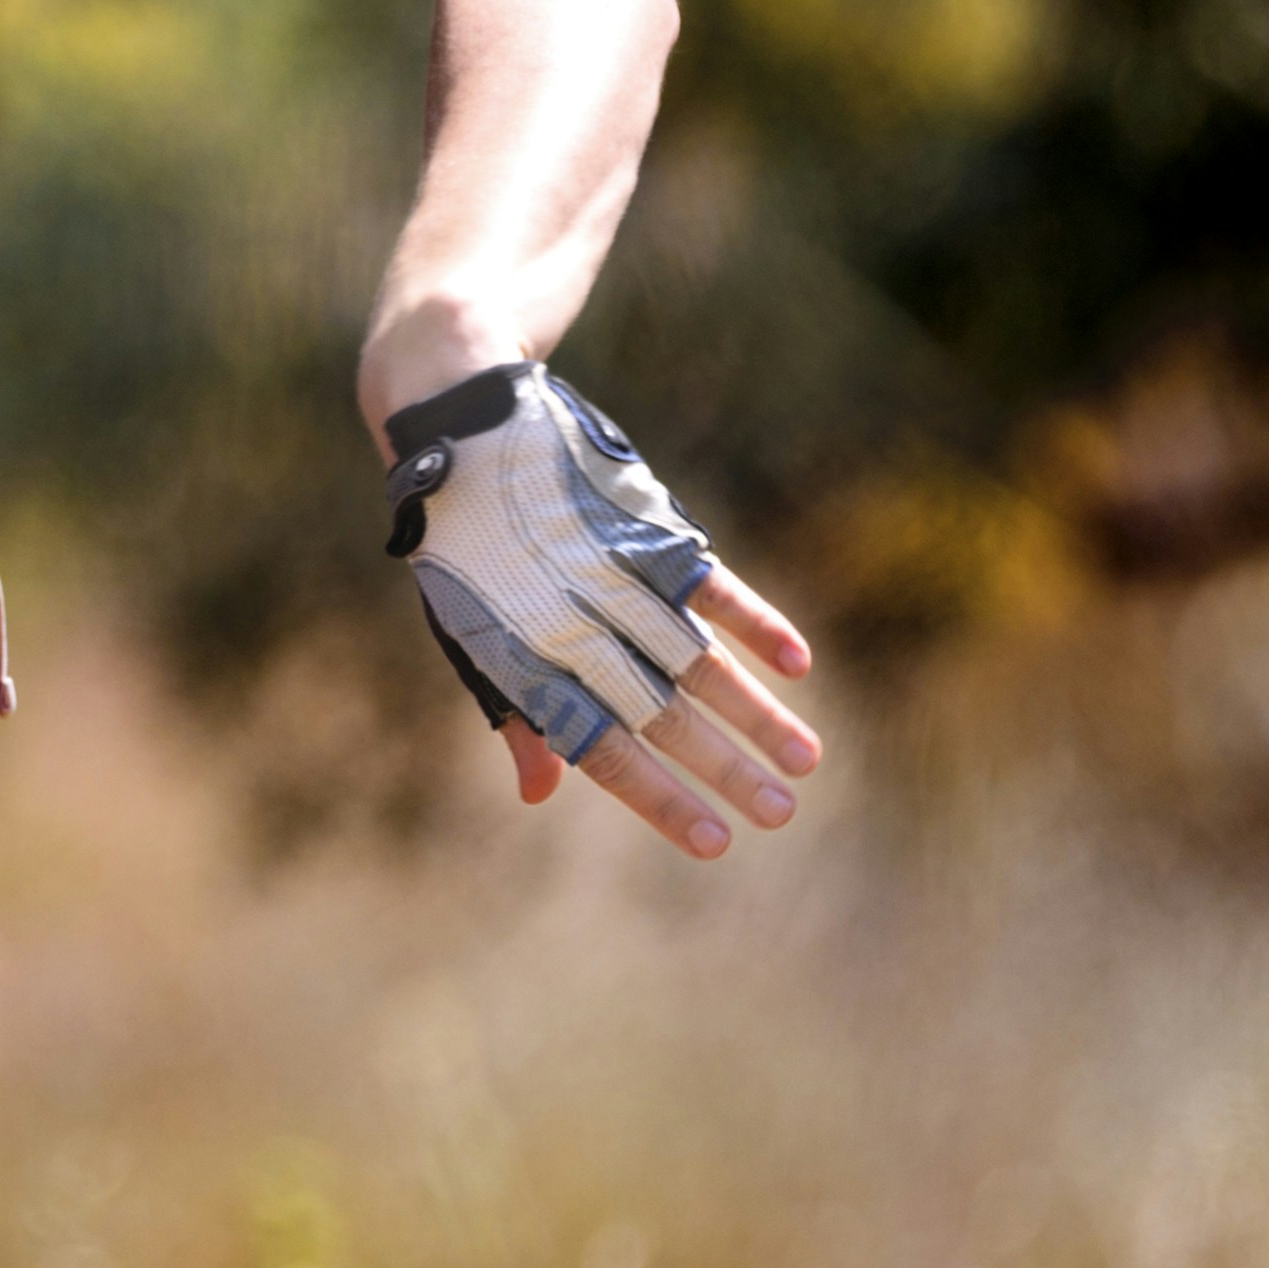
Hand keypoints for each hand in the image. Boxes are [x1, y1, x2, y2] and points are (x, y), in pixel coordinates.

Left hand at [375, 356, 827, 861]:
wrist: (464, 424)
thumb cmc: (461, 546)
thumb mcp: (465, 632)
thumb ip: (514, 708)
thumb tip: (539, 793)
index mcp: (526, 661)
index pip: (605, 749)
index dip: (661, 799)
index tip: (716, 843)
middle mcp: (576, 625)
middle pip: (665, 714)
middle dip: (727, 770)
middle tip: (783, 814)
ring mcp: (616, 573)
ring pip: (698, 658)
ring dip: (757, 711)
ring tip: (807, 760)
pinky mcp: (644, 525)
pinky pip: (710, 581)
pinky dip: (756, 621)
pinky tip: (795, 663)